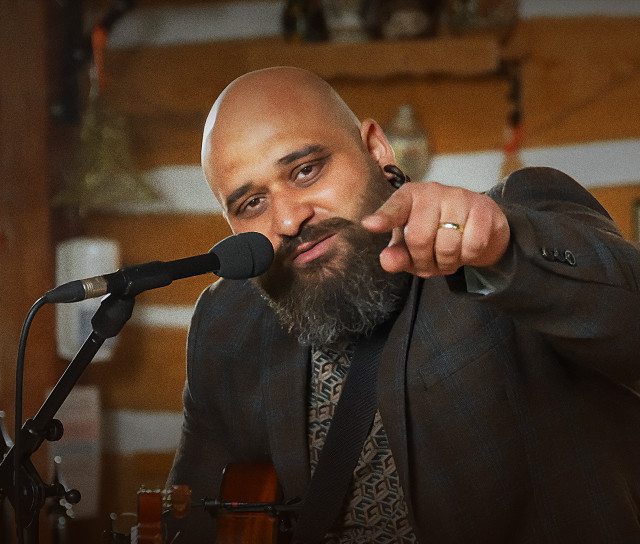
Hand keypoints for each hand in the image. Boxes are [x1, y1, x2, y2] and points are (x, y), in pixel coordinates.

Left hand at [361, 181, 510, 276]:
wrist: (479, 225)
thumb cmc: (437, 234)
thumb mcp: (411, 246)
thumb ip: (397, 254)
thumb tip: (387, 261)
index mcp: (409, 197)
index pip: (394, 207)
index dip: (383, 218)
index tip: (370, 225)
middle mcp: (432, 191)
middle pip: (419, 238)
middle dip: (423, 262)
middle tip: (429, 265)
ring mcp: (459, 197)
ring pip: (447, 245)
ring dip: (446, 263)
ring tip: (447, 258)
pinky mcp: (483, 208)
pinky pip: (472, 245)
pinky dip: (468, 257)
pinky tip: (466, 250)